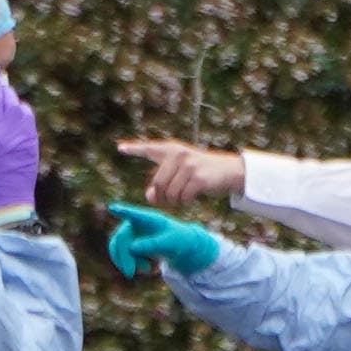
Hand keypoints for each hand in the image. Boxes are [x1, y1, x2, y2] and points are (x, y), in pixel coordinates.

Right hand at [104, 202, 226, 279]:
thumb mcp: (169, 244)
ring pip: (117, 248)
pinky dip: (132, 265)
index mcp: (148, 218)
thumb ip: (152, 244)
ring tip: (148, 269)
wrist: (177, 246)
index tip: (112, 207)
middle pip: (121, 238)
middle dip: (124, 257)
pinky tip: (147, 267)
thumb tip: (132, 248)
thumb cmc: (175, 240)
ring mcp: (129, 232)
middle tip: (130, 274)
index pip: (133, 214)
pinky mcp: (127, 243)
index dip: (122, 211)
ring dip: (128, 262)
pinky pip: (121, 256)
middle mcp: (134, 223)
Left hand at [118, 137, 245, 206]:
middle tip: (167, 201)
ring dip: (174, 201)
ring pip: (170, 193)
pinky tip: (191, 197)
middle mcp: (179, 155)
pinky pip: (183, 197)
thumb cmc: (201, 172)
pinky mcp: (198, 178)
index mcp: (172, 150)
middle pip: (158, 184)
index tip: (121, 148)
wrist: (230, 170)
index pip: (149, 148)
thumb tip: (150, 197)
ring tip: (182, 197)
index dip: (134, 149)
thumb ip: (162, 182)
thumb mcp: (180, 174)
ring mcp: (189, 165)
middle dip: (161, 197)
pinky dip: (185, 202)